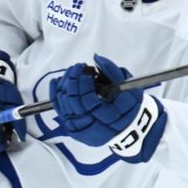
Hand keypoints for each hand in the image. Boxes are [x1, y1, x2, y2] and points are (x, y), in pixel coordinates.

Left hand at [50, 55, 166, 162]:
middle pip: (73, 102)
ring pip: (64, 105)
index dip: (84, 83)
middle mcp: (92, 127)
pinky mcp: (74, 127)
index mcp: (108, 119)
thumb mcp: (130, 89)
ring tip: (73, 72)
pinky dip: (56, 94)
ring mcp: (81, 129)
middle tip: (78, 67)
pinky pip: (60, 110)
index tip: (87, 69)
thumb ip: (113, 72)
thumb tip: (96, 58)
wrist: (129, 127)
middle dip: (73, 80)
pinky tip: (57, 81)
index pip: (88, 100)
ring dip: (65, 84)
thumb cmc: (131, 107)